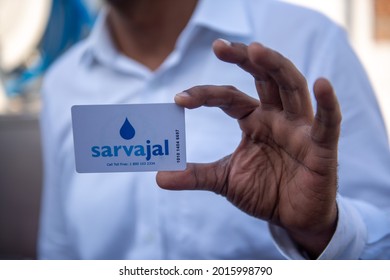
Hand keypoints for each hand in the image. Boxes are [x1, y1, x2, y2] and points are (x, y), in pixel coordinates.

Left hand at [156, 39, 340, 257]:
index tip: (179, 99)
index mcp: (254, 120)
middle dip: (244, 59)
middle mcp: (277, 117)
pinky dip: (328, 104)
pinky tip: (322, 84)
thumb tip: (158, 177)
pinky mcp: (321, 148)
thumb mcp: (224, 180)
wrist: (291, 218)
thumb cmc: (263, 192)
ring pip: (292, 87)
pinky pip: (327, 123)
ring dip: (276, 66)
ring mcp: (299, 129)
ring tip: (256, 50)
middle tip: (218, 47)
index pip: (229, 97)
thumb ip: (195, 175)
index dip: (205, 94)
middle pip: (264, 78)